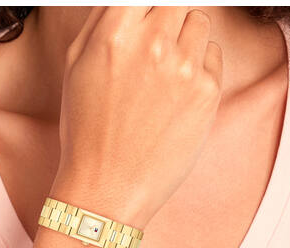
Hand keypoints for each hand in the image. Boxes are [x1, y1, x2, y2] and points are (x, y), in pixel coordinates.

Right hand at [51, 6, 222, 228]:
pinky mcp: (208, 94)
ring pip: (200, 22)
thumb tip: (131, 3)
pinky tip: (177, 95)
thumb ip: (103, 21)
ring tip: (165, 74)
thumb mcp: (76, 68)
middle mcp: (154, 44)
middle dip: (167, 17)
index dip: (149, 6)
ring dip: (185, 38)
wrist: (109, 187)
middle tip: (156, 45)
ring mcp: (185, 69)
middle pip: (177, 0)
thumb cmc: (87, 132)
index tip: (151, 16)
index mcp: (116, 33)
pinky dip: (200, 67)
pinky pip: (214, 57)